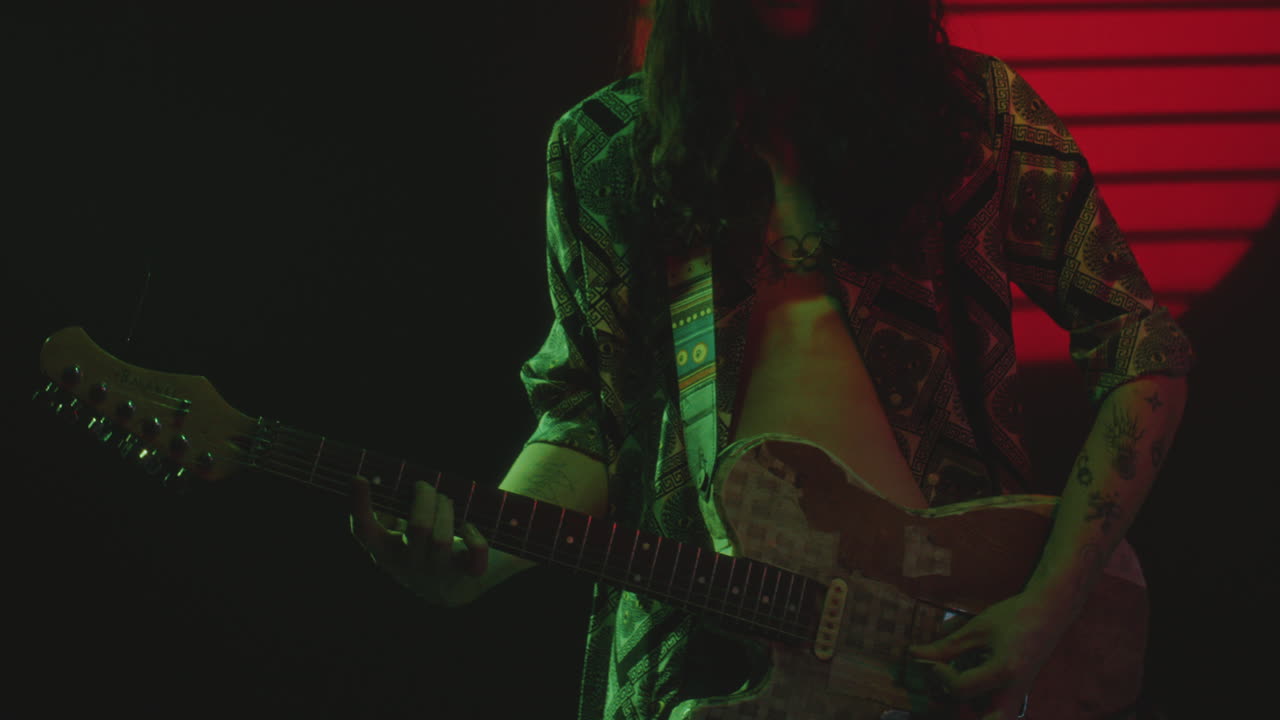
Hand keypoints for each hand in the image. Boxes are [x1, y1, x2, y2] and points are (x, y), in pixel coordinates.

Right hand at [348, 474, 489, 606]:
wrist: (450, 588)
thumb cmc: (421, 545)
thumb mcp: (398, 531)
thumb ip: (388, 508)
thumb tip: (381, 479)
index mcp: (385, 552)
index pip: (364, 532)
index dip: (359, 506)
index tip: (360, 478)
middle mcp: (408, 566)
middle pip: (419, 527)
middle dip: (426, 497)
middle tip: (425, 487)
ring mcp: (437, 572)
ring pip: (443, 540)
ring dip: (447, 510)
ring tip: (446, 502)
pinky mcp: (465, 574)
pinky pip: (475, 557)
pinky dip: (475, 537)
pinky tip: (469, 527)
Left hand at [907, 590, 1075, 718]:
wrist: (1048, 614)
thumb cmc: (1013, 617)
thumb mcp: (976, 629)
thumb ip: (946, 647)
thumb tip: (914, 655)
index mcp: (1003, 673)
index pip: (960, 689)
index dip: (940, 676)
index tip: (931, 661)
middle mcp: (1012, 693)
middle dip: (958, 710)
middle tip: (942, 692)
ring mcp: (1017, 697)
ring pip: (989, 717)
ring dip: (967, 706)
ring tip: (954, 683)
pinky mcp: (1016, 695)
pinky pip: (994, 709)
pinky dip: (977, 700)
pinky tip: (969, 677)